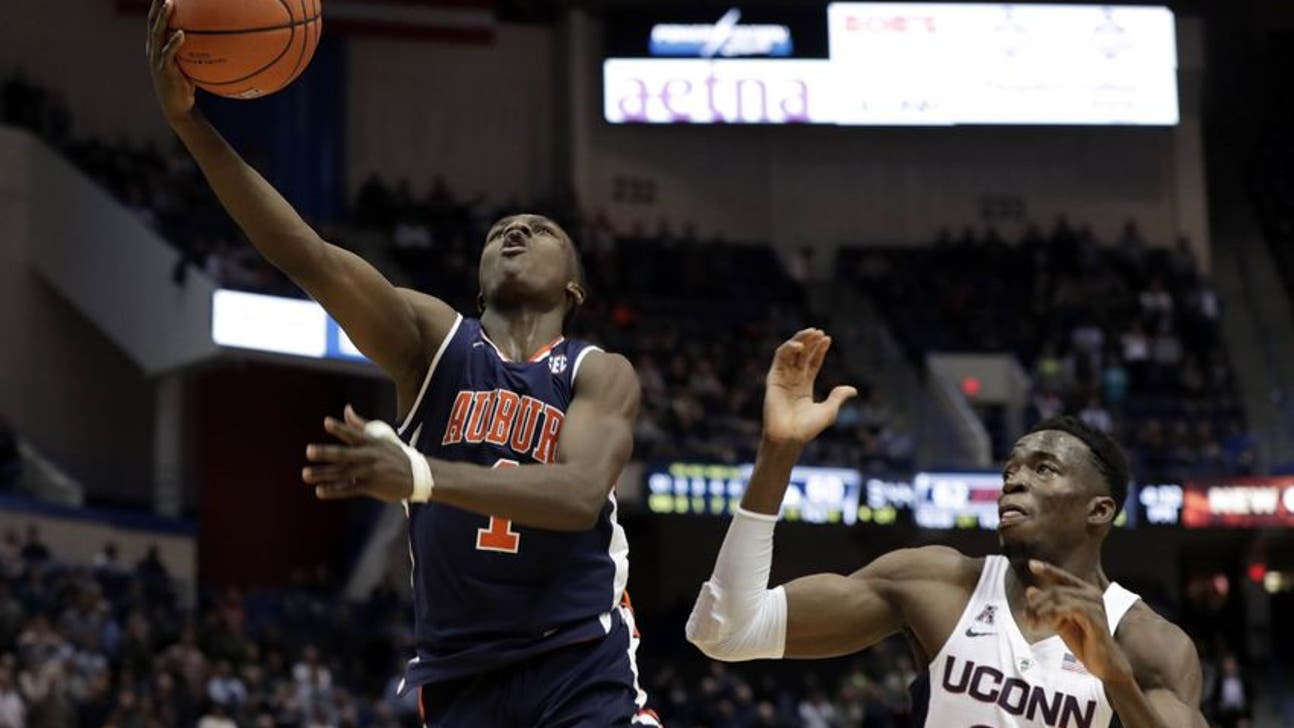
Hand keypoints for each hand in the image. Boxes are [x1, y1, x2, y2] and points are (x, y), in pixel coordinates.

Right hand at [147, 0, 194, 124]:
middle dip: (157, 5)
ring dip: (163, 17)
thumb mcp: (190, 65)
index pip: (155, 20)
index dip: (158, 5)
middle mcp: (154, 49)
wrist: (179, 108)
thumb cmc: (187, 85)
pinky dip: (174, 42)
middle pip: (153, 21)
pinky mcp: (164, 70)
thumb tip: (217, 36)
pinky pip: (168, 53)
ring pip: (157, 33)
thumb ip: (195, 49)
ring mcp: (157, 59)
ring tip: (170, 3)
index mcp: (158, 45)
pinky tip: (181, 33)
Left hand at [302, 405, 414, 503]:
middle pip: (345, 454)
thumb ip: (360, 425)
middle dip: (326, 453)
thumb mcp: (381, 437)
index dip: (340, 428)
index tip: (326, 422)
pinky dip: (335, 491)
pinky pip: (350, 489)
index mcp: (372, 442)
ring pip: (343, 473)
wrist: (417, 476)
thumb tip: (346, 409)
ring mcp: (371, 472)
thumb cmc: (395, 455)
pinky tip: (320, 491)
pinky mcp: (372, 486)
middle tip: (309, 451)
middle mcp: (370, 456)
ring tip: (306, 474)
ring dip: (324, 474)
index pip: (354, 434)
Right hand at [762, 329, 856, 446]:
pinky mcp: (773, 379)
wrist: (789, 437)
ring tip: (811, 332)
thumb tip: (853, 390)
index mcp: (804, 387)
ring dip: (799, 340)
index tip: (827, 338)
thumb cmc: (807, 429)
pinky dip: (788, 349)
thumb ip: (838, 397)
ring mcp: (782, 379)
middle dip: (810, 342)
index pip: (812, 363)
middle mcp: (793, 381)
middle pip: (802, 356)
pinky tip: (799, 345)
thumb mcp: (829, 411)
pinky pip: (779, 359)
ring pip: (790, 353)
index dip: (819, 350)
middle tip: (820, 332)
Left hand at [1026, 561, 1131, 681]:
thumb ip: (1047, 607)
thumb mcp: (1061, 623)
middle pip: (1055, 590)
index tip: (1031, 565)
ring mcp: (1095, 605)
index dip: (1048, 570)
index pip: (1064, 578)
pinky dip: (1052, 616)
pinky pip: (1068, 609)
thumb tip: (1030, 590)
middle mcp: (1093, 595)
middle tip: (1025, 618)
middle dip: (1036, 604)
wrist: (1105, 665)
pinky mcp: (1095, 617)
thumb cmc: (1085, 644)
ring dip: (1040, 612)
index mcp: (1086, 594)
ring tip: (1032, 626)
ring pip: (1059, 598)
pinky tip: (1045, 625)